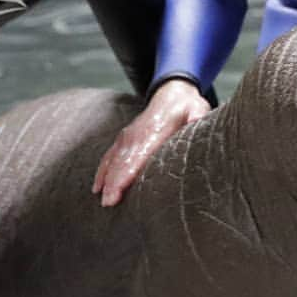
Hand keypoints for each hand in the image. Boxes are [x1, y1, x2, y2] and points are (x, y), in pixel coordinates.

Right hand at [93, 78, 210, 206]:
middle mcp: (138, 133)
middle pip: (123, 160)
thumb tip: (197, 120)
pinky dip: (103, 171)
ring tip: (104, 200)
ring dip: (107, 179)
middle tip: (109, 202)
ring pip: (114, 160)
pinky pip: (110, 156)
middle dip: (115, 181)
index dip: (129, 171)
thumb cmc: (187, 106)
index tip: (121, 187)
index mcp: (155, 129)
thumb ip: (197, 115)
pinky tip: (98, 187)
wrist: (172, 94)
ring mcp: (129, 136)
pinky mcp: (124, 139)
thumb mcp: (197, 108)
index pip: (139, 153)